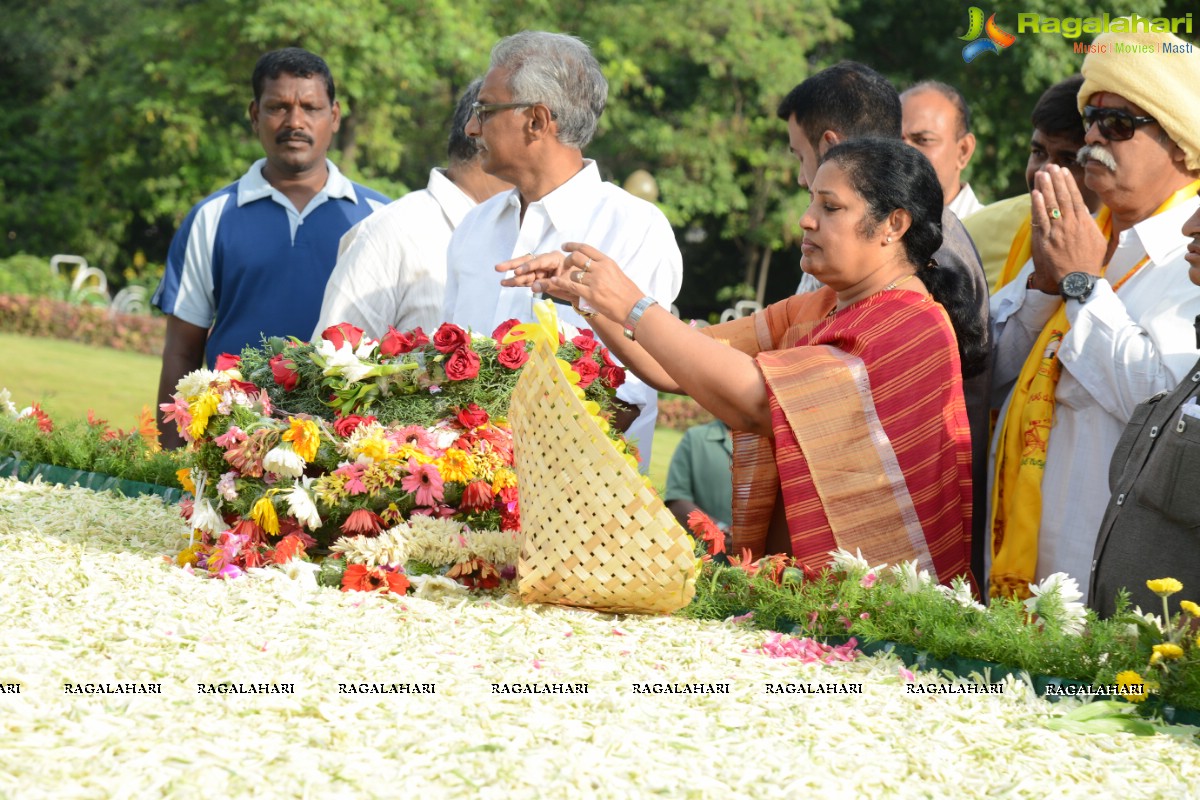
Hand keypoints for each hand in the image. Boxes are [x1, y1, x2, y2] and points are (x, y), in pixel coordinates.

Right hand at [497, 251, 576, 302]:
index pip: (539, 261)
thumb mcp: (566, 283)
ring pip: (525, 273)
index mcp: (555, 258)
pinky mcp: (538, 279)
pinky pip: (527, 280)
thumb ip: (549, 284)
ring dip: (514, 278)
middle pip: (527, 262)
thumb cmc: (578, 283)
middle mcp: (545, 262)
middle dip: (513, 265)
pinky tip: (507, 284)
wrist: (582, 292)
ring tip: (502, 282)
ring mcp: (541, 270)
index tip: (517, 272)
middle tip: (498, 268)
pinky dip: (518, 283)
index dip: (527, 267)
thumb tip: (533, 287)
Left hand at [502, 243, 644, 323]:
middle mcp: (600, 268)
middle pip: (576, 257)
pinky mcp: (590, 294)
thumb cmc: (628, 294)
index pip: (586, 248)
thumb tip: (593, 267)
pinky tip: (553, 282)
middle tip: (563, 266)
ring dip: (566, 277)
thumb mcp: (617, 274)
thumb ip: (604, 269)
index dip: (573, 246)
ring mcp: (594, 281)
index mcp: (607, 262)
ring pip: (572, 273)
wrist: (634, 308)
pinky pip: (570, 285)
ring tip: (562, 281)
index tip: (565, 246)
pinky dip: (559, 283)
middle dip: (566, 260)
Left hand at [1029, 164, 1105, 292]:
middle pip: (1062, 197)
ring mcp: (1058, 232)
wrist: (1078, 280)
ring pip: (1051, 206)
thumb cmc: (1089, 261)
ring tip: (1041, 174)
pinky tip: (1034, 194)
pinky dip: (1037, 206)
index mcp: (1084, 223)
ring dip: (1045, 188)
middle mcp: (1071, 224)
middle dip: (1056, 180)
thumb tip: (1085, 211)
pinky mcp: (1046, 241)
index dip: (1068, 183)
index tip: (1063, 171)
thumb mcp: (1098, 240)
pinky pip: (1041, 220)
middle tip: (1050, 166)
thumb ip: (1090, 223)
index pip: (1075, 198)